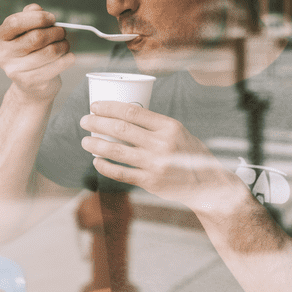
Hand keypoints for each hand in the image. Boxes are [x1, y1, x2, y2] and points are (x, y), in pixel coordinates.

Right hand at [0, 4, 75, 102]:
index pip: (15, 22)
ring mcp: (15, 70)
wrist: (31, 86)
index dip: (38, 17)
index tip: (52, 18)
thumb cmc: (30, 53)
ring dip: (64, 45)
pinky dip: (68, 59)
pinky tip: (68, 57)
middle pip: (37, 37)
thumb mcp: (26, 32)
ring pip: (50, 52)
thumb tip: (37, 9)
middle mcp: (3, 55)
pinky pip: (57, 66)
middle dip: (56, 32)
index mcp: (0, 38)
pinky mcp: (30, 82)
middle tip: (62, 32)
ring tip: (65, 44)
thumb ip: (30, 16)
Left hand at [79, 101, 244, 211]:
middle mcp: (161, 144)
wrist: (207, 185)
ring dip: (96, 145)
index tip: (95, 106)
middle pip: (121, 129)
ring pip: (116, 151)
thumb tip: (121, 116)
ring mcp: (155, 164)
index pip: (132, 112)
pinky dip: (105, 166)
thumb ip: (155, 126)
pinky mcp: (150, 182)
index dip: (109, 107)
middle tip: (84, 121)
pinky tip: (97, 161)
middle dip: (97, 123)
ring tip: (85, 141)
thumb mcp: (179, 132)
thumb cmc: (189, 153)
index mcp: (169, 126)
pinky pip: (121, 173)